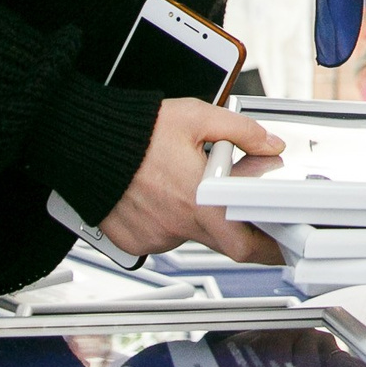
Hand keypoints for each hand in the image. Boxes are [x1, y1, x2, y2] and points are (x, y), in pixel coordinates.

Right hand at [98, 99, 286, 260]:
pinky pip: (161, 237)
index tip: (282, 244)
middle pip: (221, 242)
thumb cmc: (135, 131)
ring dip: (195, 217)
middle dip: (235, 229)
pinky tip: (159, 194)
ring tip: (182, 183)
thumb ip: (242, 131)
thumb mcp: (197, 117)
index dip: (268, 248)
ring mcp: (153, 236)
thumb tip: (269, 143)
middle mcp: (176, 225)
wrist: (83, 142)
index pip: (245, 243)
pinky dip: (167, 220)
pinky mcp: (134, 240)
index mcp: (199, 199)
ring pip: (189, 235)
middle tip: (238, 210)